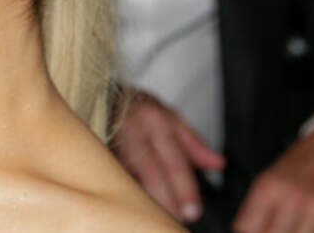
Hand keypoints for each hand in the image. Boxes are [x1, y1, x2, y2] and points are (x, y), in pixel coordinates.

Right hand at [112, 89, 224, 222]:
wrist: (100, 96)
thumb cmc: (136, 109)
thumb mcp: (169, 117)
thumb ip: (193, 143)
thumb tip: (218, 164)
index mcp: (154, 120)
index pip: (173, 160)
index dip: (184, 188)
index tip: (192, 211)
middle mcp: (132, 129)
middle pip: (150, 171)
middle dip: (166, 199)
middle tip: (177, 217)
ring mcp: (110, 139)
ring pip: (128, 175)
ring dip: (144, 198)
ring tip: (156, 215)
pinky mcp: (96, 149)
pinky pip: (110, 174)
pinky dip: (124, 190)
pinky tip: (133, 202)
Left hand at [232, 121, 313, 232]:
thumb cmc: (301, 164)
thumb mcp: (269, 178)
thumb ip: (256, 207)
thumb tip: (245, 230)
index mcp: (270, 186)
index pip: (248, 227)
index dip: (251, 230)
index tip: (256, 228)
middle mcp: (293, 197)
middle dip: (272, 232)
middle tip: (278, 225)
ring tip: (296, 224)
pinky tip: (313, 226)